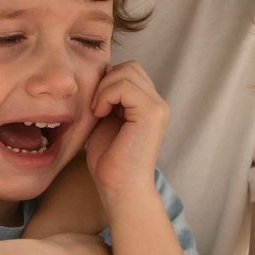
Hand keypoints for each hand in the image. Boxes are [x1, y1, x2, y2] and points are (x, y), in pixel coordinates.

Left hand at [83, 60, 168, 205]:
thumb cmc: (109, 160)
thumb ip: (108, 96)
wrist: (119, 188)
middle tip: (96, 108)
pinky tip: (101, 115)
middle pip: (130, 66)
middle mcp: (158, 103)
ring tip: (98, 112)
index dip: (107, 82)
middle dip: (106, 81)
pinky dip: (106, 95)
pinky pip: (124, 85)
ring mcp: (158, 106)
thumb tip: (101, 70)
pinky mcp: (152, 112)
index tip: (96, 107)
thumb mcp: (105, 119)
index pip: (129, 70)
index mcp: (148, 104)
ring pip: (127, 71)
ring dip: (104, 88)